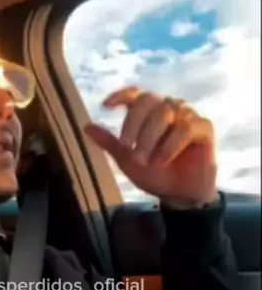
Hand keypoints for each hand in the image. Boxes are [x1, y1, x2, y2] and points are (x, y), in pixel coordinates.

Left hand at [85, 87, 217, 207]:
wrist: (180, 195)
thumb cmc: (155, 174)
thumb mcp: (127, 160)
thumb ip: (110, 143)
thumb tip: (86, 127)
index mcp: (150, 112)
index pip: (136, 94)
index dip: (121, 95)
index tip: (106, 106)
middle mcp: (169, 107)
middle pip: (148, 101)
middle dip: (134, 125)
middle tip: (128, 149)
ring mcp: (187, 115)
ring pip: (165, 113)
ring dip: (150, 138)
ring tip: (145, 160)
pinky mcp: (204, 128)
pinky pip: (185, 128)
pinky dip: (169, 146)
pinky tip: (162, 161)